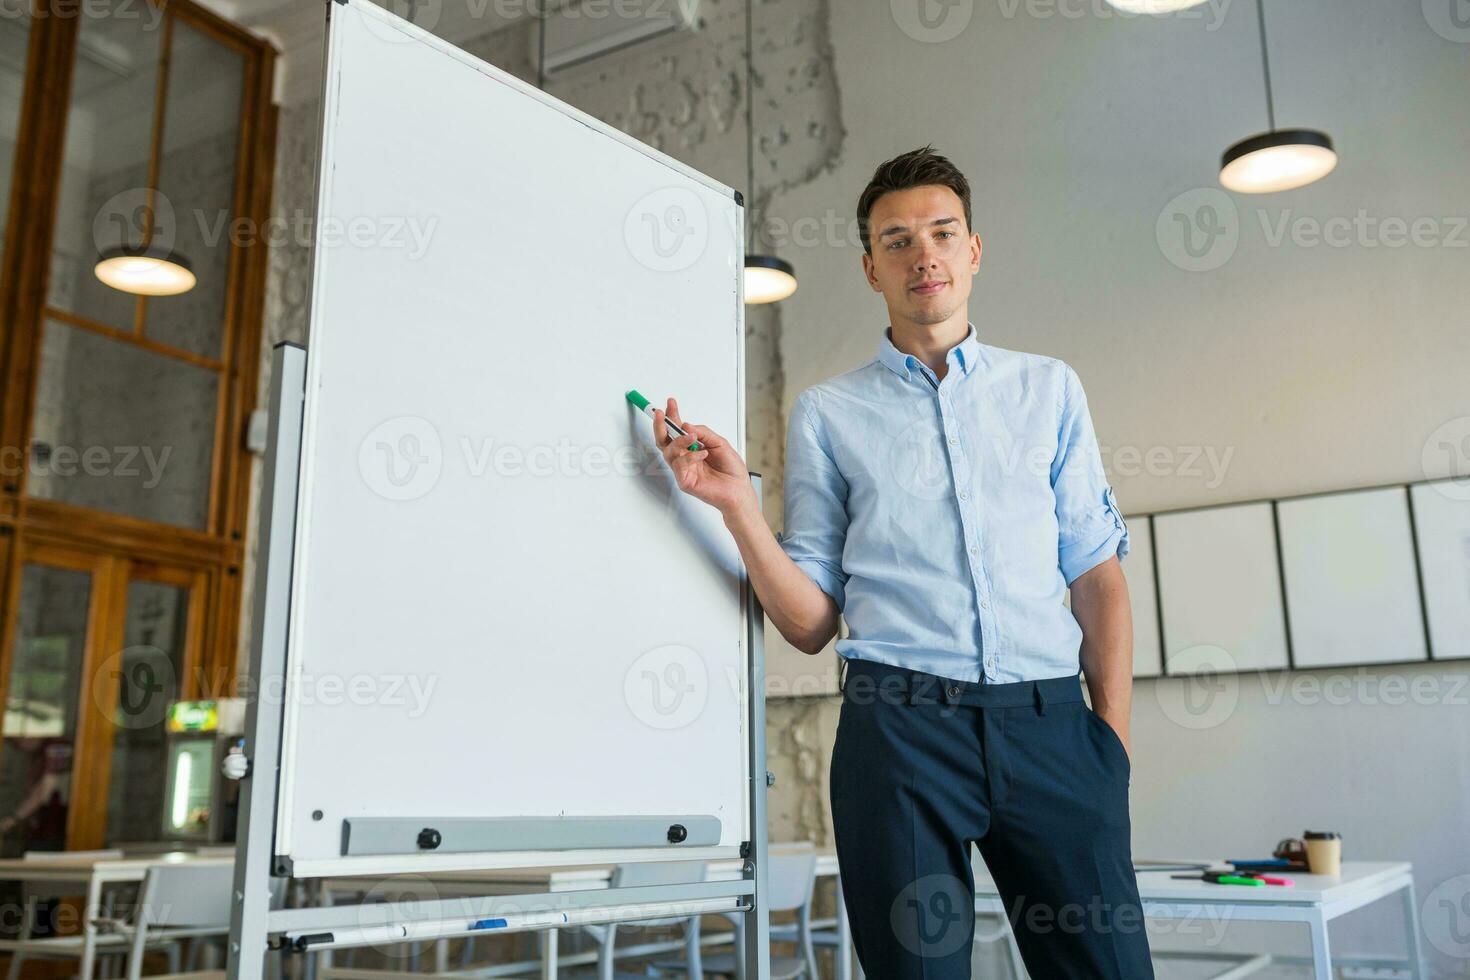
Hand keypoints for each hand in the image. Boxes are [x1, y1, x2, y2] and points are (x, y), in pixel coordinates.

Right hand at [653, 397, 755, 517]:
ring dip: (679, 441)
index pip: (677, 430)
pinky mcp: (685, 481)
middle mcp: (685, 457)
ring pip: (669, 452)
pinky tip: (702, 454)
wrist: (739, 490)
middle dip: (661, 425)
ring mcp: (683, 469)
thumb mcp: (720, 443)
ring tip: (692, 438)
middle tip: (661, 414)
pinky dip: (690, 457)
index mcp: (693, 447)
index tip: (670, 404)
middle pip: (664, 441)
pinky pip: (679, 466)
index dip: (672, 416)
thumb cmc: (731, 470)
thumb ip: (703, 433)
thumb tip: (686, 425)